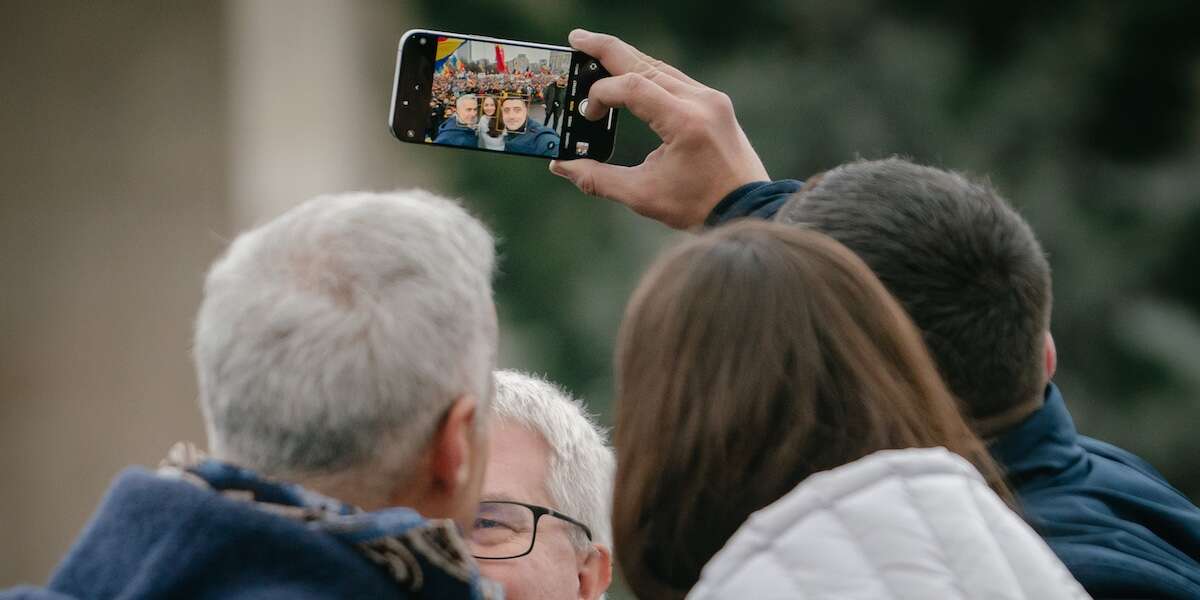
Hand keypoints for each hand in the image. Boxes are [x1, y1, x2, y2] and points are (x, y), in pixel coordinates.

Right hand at [549, 29, 768, 228]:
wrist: (748, 208)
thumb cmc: (699, 206)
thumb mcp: (643, 195)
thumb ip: (598, 179)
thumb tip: (562, 166)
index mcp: (685, 121)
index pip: (633, 88)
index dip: (601, 94)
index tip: (588, 114)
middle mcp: (701, 101)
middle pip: (644, 64)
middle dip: (606, 49)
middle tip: (576, 38)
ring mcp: (710, 98)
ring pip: (660, 68)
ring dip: (627, 60)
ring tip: (596, 52)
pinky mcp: (714, 103)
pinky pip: (674, 79)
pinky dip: (647, 74)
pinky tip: (629, 75)